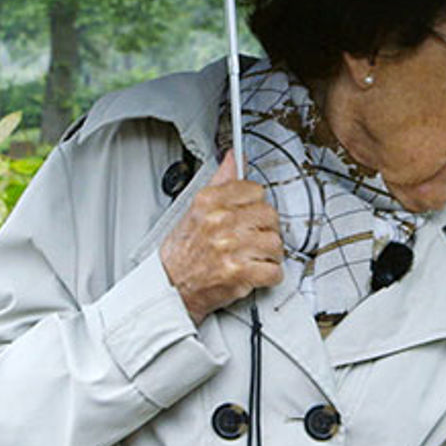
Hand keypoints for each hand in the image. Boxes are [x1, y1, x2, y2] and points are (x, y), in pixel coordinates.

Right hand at [159, 154, 283, 323]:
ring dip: (269, 254)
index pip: (254, 190)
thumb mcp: (194, 210)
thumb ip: (219, 182)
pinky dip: (270, 276)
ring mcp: (231, 247)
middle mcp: (220, 222)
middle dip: (266, 229)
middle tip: (254, 238)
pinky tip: (257, 273)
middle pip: (270, 215)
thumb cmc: (182, 252)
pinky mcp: (240, 273)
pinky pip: (274, 270)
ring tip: (254, 257)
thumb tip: (233, 158)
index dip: (255, 204)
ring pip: (275, 243)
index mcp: (209, 202)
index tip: (250, 214)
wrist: (170, 287)